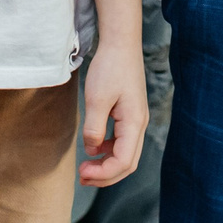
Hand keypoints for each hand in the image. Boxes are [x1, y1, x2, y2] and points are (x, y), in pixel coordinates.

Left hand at [78, 39, 148, 187]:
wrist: (120, 44)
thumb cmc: (110, 68)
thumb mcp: (97, 99)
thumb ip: (94, 128)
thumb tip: (92, 150)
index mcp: (134, 123)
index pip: (123, 161)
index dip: (104, 173)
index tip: (83, 172)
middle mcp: (139, 124)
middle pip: (128, 163)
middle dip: (106, 175)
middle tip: (83, 178)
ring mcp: (136, 119)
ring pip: (126, 154)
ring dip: (107, 165)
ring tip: (87, 169)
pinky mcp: (130, 114)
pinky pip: (122, 141)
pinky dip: (109, 151)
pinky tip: (94, 149)